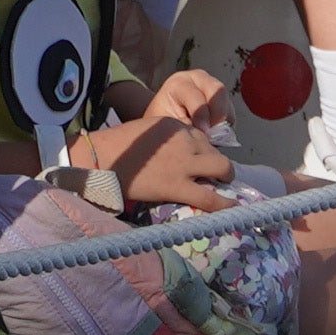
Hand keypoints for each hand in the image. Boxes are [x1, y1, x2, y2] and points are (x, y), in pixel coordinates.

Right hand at [78, 68, 242, 212]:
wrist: (102, 159)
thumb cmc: (117, 147)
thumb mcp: (147, 132)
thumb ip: (167, 140)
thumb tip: (179, 158)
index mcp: (175, 125)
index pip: (201, 138)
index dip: (204, 152)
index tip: (203, 163)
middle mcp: (185, 140)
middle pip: (216, 152)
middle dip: (218, 165)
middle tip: (214, 178)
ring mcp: (184, 163)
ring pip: (221, 169)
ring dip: (226, 179)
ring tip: (225, 190)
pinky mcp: (178, 185)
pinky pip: (209, 197)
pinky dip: (225, 204)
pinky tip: (233, 208)